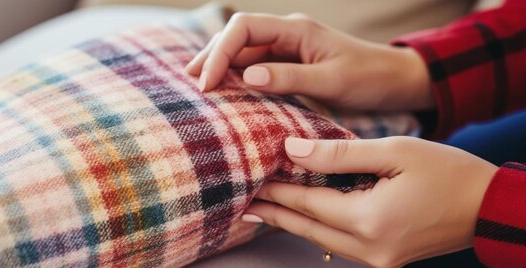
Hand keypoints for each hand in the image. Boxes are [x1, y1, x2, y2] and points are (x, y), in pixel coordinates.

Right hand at [185, 13, 433, 110]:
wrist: (395, 81)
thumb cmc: (369, 78)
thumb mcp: (332, 80)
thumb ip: (290, 77)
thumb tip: (247, 76)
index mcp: (296, 30)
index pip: (244, 29)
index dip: (220, 52)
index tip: (207, 82)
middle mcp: (287, 34)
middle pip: (237, 37)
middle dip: (211, 56)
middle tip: (191, 83)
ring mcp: (287, 49)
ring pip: (244, 52)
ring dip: (221, 66)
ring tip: (199, 85)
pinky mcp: (290, 64)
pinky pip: (256, 67)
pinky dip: (238, 77)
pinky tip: (226, 90)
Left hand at [242, 137, 497, 266]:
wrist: (489, 208)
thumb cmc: (448, 172)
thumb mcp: (393, 151)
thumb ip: (339, 153)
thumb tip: (292, 149)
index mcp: (370, 220)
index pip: (307, 203)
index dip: (277, 190)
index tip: (251, 178)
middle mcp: (369, 249)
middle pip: (307, 228)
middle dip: (274, 213)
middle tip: (242, 203)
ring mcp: (377, 260)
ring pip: (320, 239)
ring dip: (292, 221)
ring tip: (263, 209)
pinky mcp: (384, 260)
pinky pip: (339, 243)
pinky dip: (317, 228)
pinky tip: (301, 216)